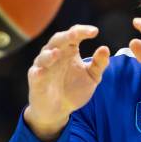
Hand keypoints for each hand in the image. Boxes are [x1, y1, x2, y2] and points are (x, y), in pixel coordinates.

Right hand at [25, 25, 109, 141]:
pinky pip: (35, 74)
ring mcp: (44, 67)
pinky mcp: (36, 81)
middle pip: (58, 40)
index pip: (74, 35)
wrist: (59, 110)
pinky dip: (37, 72)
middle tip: (75, 35)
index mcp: (69, 49)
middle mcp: (55, 54)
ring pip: (44, 56)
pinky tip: (41, 72)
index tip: (95, 32)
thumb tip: (105, 48)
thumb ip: (99, 64)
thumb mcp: (92, 77)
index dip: (83, 31)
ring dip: (49, 55)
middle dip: (66, 36)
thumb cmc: (75, 89)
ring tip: (57, 53)